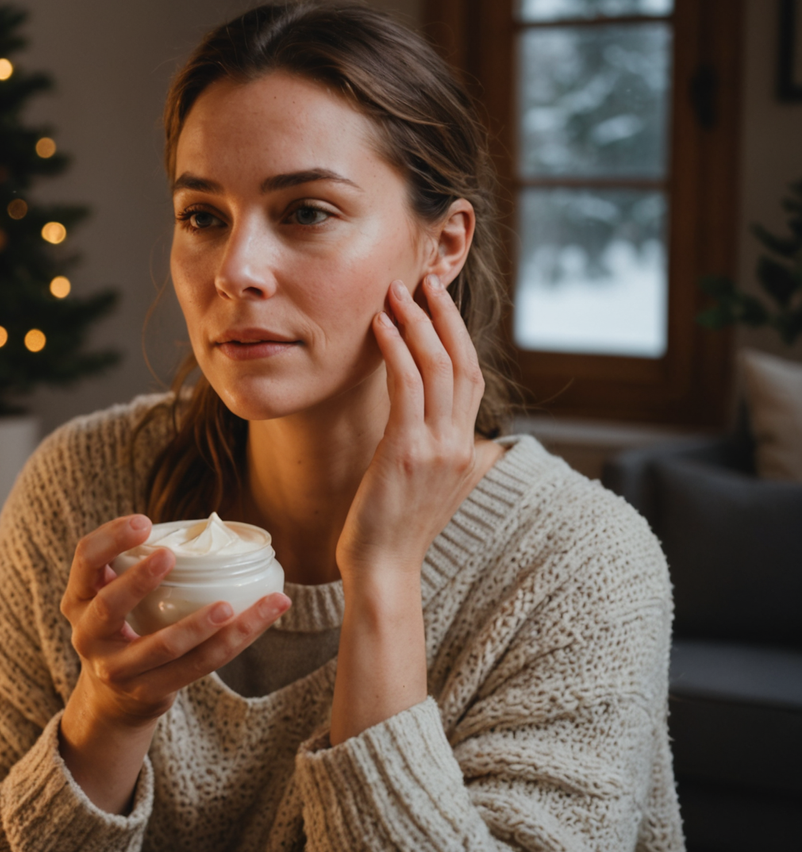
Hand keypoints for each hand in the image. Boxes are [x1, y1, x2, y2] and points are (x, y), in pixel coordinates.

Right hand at [58, 514, 288, 811]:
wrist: (113, 701)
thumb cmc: (121, 632)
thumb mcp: (108, 599)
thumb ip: (131, 569)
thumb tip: (202, 527)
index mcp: (78, 600)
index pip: (85, 560)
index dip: (111, 538)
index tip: (144, 522)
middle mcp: (88, 635)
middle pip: (109, 605)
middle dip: (139, 579)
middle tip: (170, 556)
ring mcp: (118, 668)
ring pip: (162, 646)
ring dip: (198, 625)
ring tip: (228, 606)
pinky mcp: (149, 691)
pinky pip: (195, 667)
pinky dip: (228, 643)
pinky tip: (253, 623)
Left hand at [329, 273, 487, 743]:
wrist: (381, 572)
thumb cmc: (390, 531)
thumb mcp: (422, 485)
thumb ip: (433, 451)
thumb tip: (432, 429)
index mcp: (466, 450)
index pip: (471, 377)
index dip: (458, 335)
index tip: (438, 301)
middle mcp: (460, 444)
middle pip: (463, 363)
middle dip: (445, 317)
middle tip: (424, 280)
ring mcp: (437, 449)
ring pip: (438, 368)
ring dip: (418, 323)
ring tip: (397, 290)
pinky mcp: (407, 453)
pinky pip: (407, 387)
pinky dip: (396, 349)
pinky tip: (379, 324)